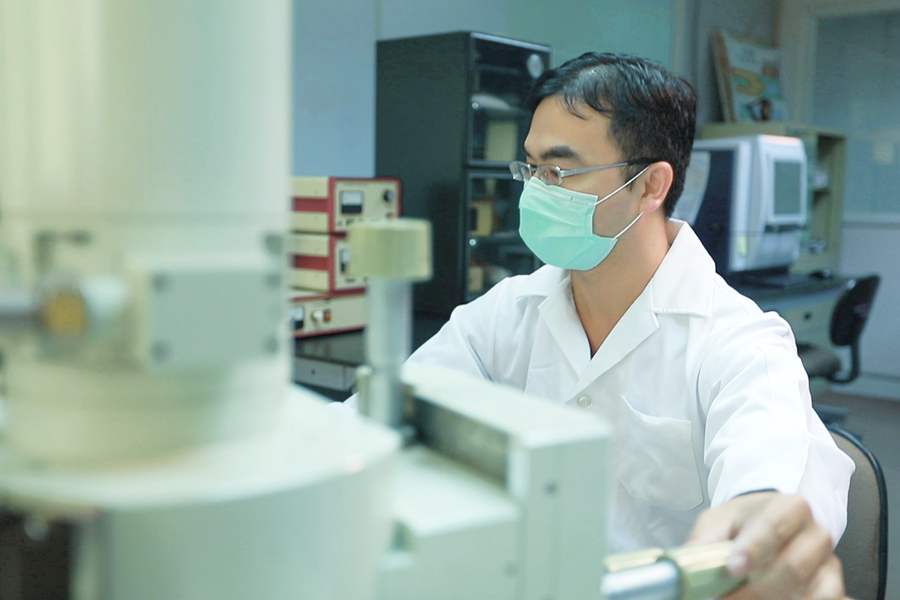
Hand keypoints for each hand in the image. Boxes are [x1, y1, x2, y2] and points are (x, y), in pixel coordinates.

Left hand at [687, 491, 847, 599]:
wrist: (768, 524)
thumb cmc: (743, 523)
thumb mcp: (719, 521)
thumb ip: (706, 540)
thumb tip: (687, 563)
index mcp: (790, 507)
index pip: (773, 527)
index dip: (754, 550)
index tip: (733, 568)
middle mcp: (815, 534)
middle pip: (792, 567)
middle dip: (757, 591)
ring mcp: (828, 562)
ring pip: (813, 591)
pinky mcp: (833, 586)